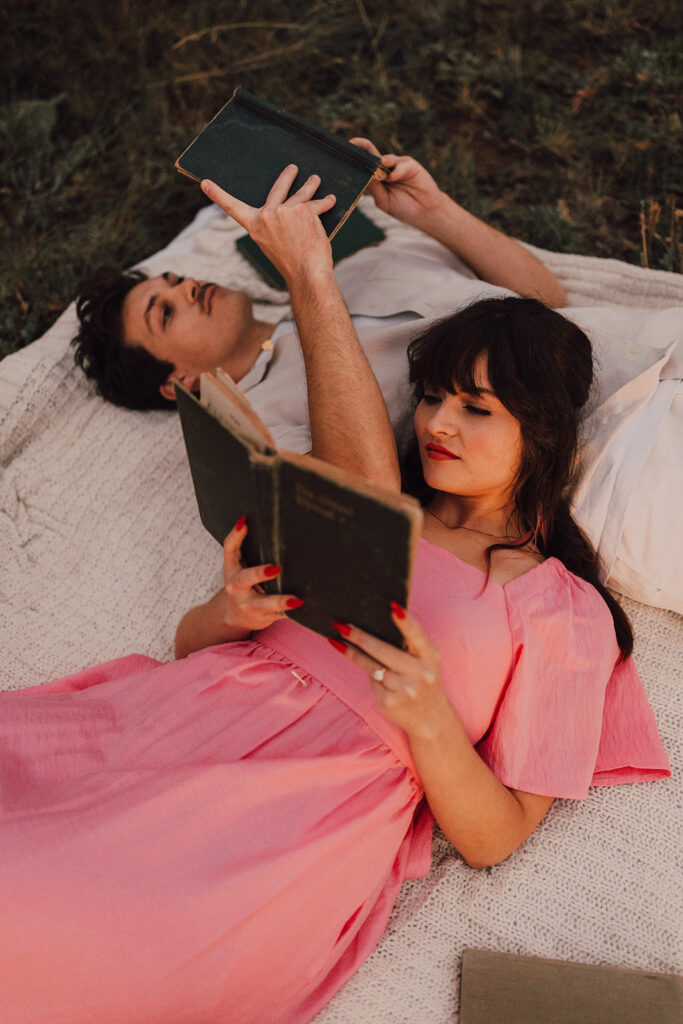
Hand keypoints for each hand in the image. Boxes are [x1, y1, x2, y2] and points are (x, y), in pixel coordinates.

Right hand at [201, 166, 335, 284]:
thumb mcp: (272, 245)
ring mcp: (285, 211)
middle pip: (278, 189)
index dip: (218, 195)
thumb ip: (272, 227)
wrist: (307, 273)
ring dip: (310, 185)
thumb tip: (283, 210)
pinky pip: (317, 204)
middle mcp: (267, 215)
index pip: (232, 208)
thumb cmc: (291, 264)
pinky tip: (331, 199)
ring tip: (315, 179)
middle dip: (287, 176)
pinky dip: (326, 202)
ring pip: (301, 194)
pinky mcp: (304, 211)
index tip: (205, 183)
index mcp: (255, 226)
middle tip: (292, 168)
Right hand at [217, 516, 303, 635]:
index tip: (245, 522)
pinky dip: (290, 613)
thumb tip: (258, 520)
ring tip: (296, 600)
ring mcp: (249, 605)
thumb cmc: (241, 583)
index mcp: (232, 569)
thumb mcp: (237, 564)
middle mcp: (237, 587)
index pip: (229, 549)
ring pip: (264, 605)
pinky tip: (304, 608)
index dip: (236, 535)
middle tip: (276, 568)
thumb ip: (243, 545)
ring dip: (280, 601)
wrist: (232, 615)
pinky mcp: (263, 617)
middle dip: (259, 573)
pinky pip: (278, 616)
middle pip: (245, 579)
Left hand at [330, 604, 450, 738]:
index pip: (418, 635)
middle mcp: (421, 674)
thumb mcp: (426, 660)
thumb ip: (410, 644)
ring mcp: (405, 690)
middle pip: (383, 651)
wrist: (432, 719)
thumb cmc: (424, 679)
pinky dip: (369, 675)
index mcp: (431, 656)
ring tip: (336, 641)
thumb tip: (374, 624)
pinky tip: (363, 668)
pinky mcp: (390, 703)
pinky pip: (372, 682)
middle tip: (340, 625)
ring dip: (353, 653)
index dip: (406, 622)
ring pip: (372, 667)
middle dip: (359, 637)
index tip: (393, 606)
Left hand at [349, 138, 445, 227]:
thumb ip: (374, 188)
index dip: (355, 158)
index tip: (343, 153)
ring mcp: (398, 165)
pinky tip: (393, 177)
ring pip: (386, 158)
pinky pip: (402, 164)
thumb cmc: (403, 208)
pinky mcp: (411, 166)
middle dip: (362, 148)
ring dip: (380, 161)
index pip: (363, 164)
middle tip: (352, 145)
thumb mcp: (384, 200)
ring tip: (379, 164)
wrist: (424, 213)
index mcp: (377, 178)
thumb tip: (364, 174)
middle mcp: (386, 169)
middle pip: (372, 154)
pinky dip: (397, 170)